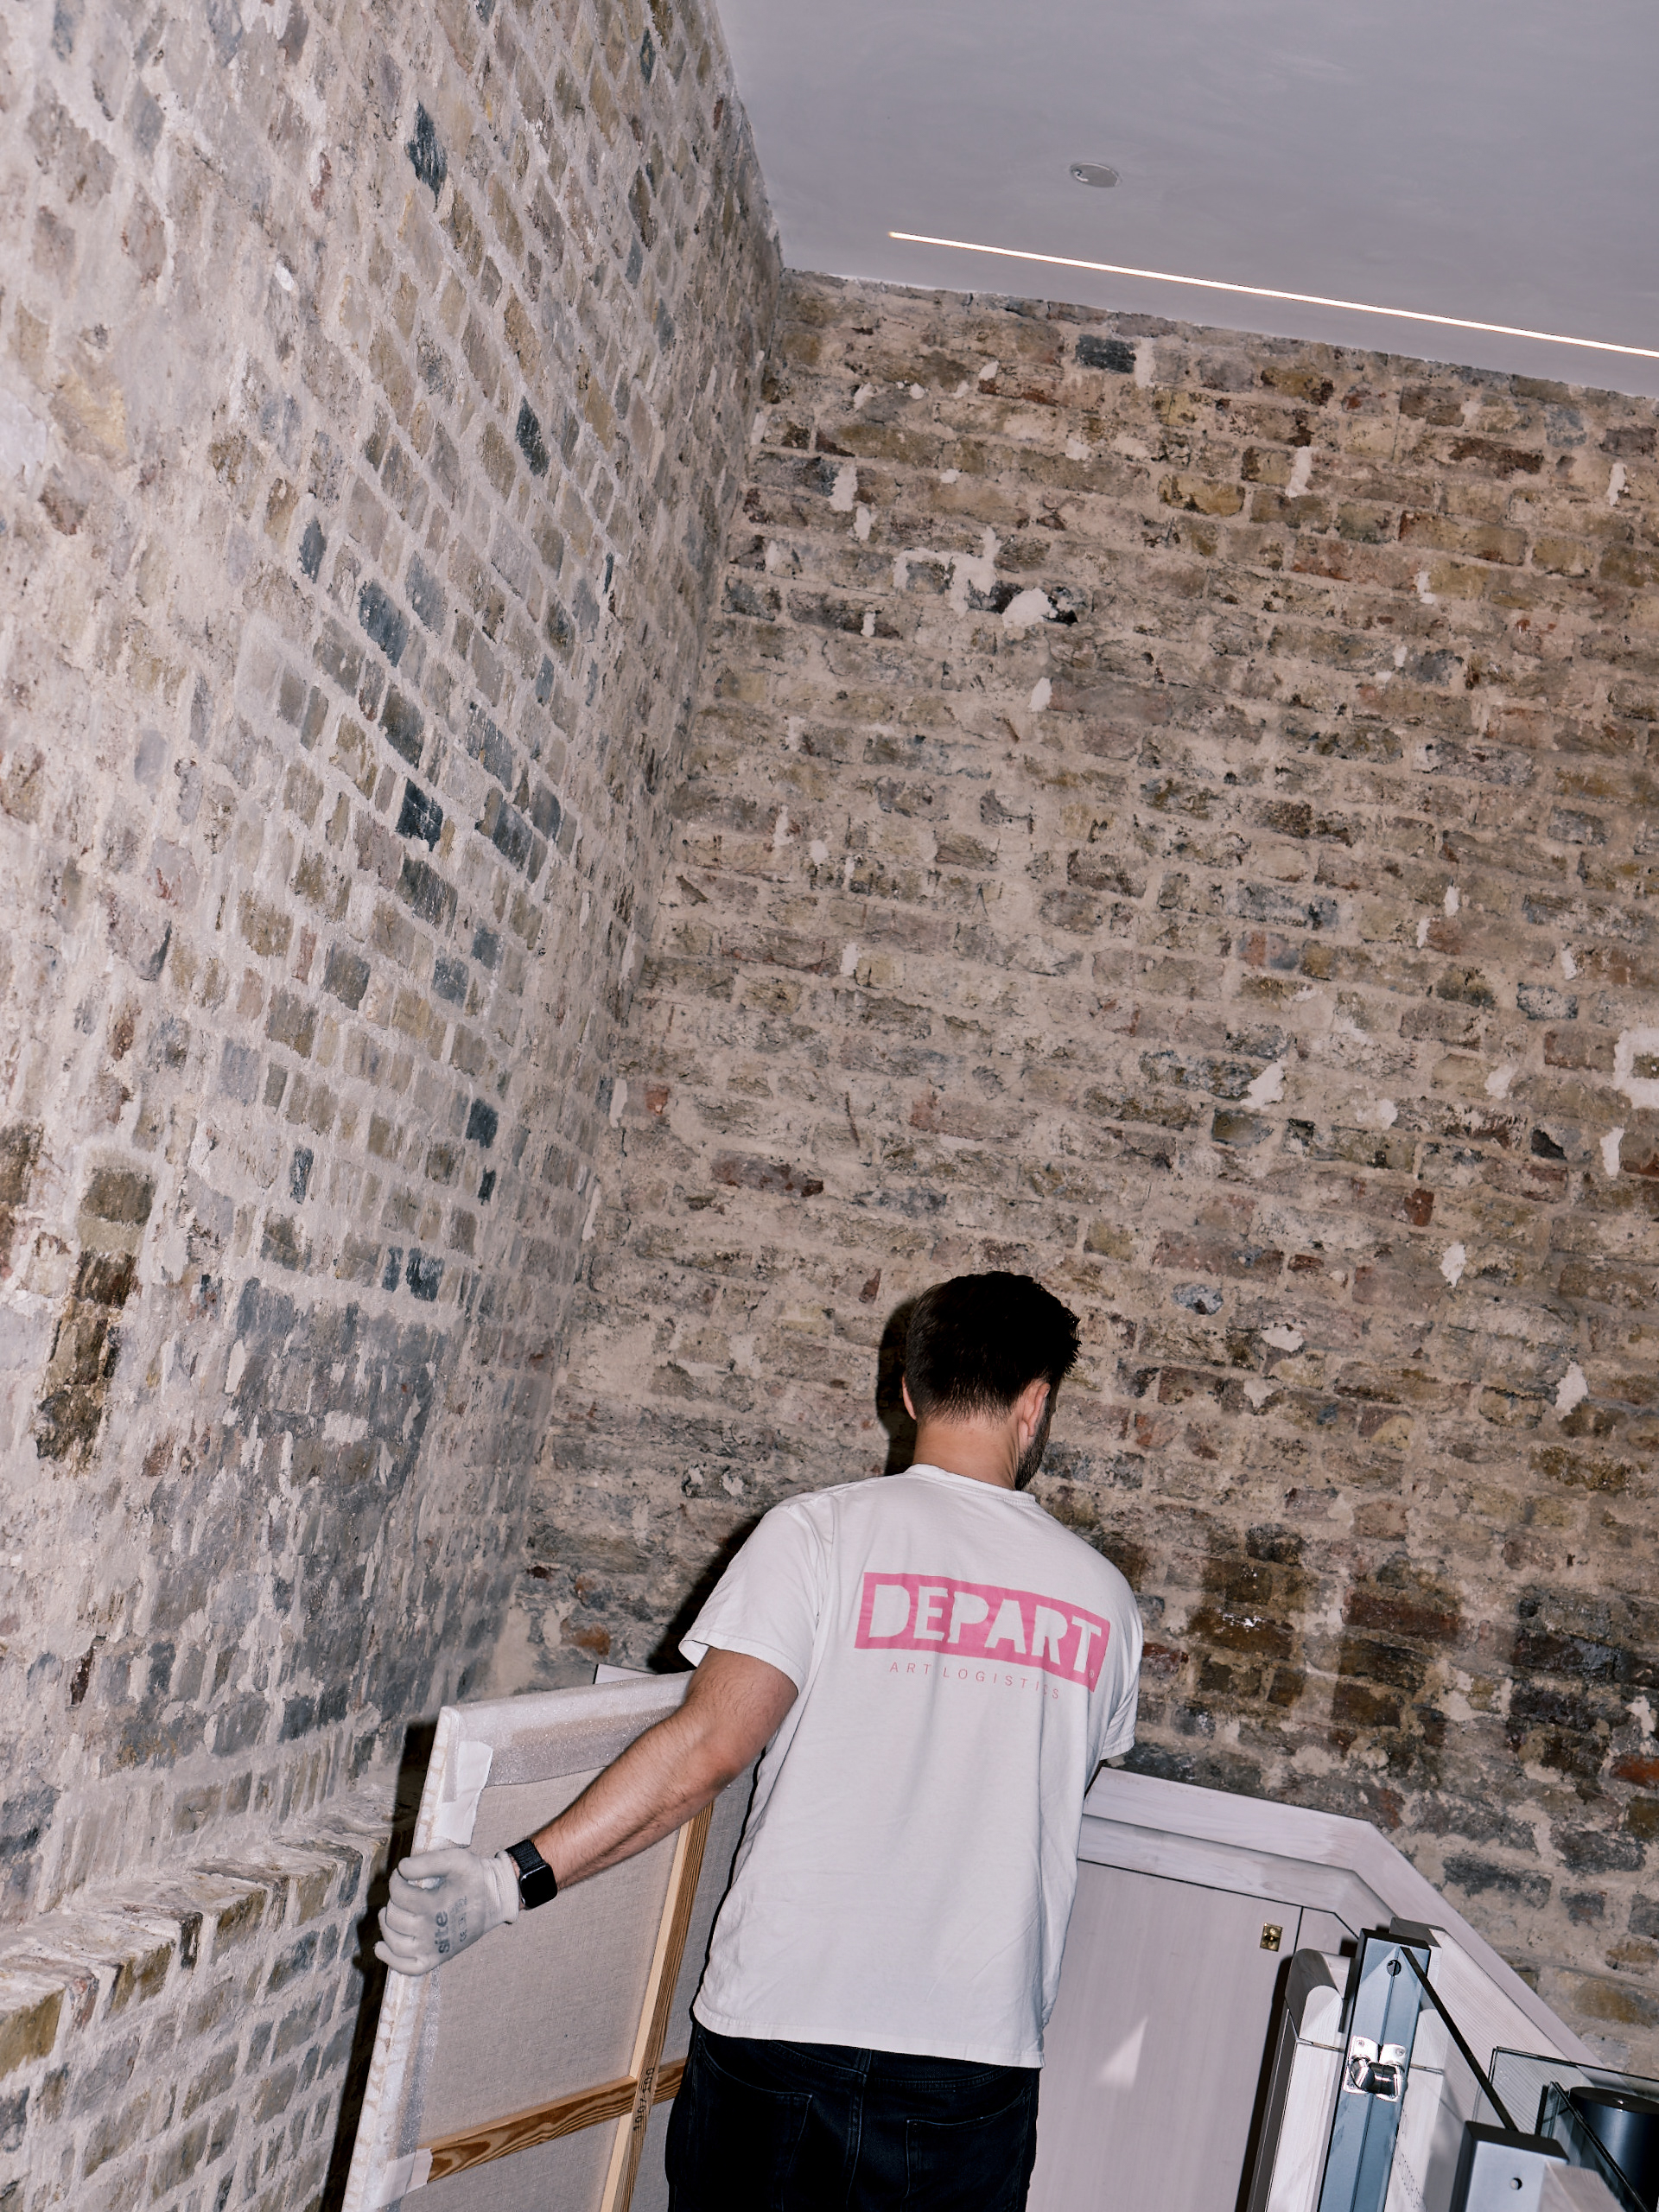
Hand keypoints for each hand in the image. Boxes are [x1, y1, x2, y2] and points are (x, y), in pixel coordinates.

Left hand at [374, 1845, 519, 1976]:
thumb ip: (429, 1861)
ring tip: (389, 1912)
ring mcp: (433, 1948)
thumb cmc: (475, 1878)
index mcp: (435, 1906)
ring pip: (395, 1943)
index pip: (399, 1895)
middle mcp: (431, 1931)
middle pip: (394, 1918)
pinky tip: (380, 1947)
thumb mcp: (457, 1859)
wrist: (495, 1900)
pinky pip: (407, 1968)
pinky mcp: (436, 1959)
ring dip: (386, 1926)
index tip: (402, 1874)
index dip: (396, 1880)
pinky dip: (390, 1960)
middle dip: (393, 1901)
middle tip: (403, 1893)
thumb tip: (402, 1868)